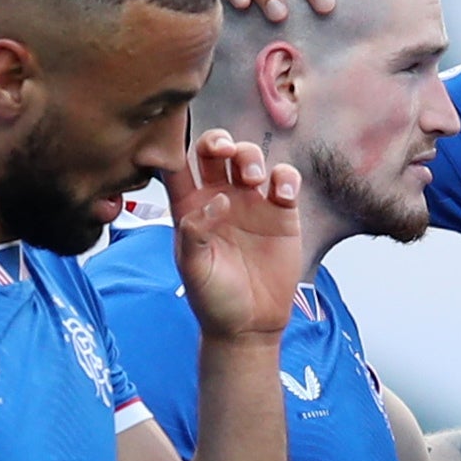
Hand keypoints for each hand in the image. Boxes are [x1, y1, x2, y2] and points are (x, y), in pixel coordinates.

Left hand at [166, 127, 305, 341]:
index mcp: (190, 207)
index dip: (175, 145)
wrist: (249, 325)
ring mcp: (251, 203)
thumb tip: (216, 200)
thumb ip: (194, 232)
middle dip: (219, 142)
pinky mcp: (282, 213)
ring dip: (250, 157)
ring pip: (249, 158)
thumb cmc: (214, 299)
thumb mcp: (193, 268)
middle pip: (215, 152)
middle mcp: (219, 197)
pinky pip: (284, 181)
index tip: (179, 135)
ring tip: (252, 178)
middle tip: (225, 151)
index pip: (177, 166)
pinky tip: (282, 194)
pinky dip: (285, 178)